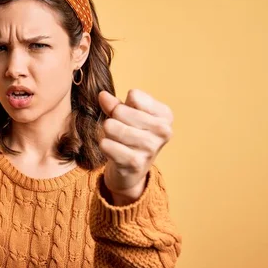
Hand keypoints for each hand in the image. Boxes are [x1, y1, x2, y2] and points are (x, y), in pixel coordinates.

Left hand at [98, 89, 173, 205]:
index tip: (129, 117)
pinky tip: (113, 151)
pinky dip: (104, 146)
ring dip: (107, 133)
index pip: (134, 96)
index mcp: (165, 115)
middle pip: (120, 111)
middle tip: (120, 130)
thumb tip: (102, 95)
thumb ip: (115, 104)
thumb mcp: (127, 116)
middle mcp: (163, 130)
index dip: (124, 105)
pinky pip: (106, 144)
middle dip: (113, 119)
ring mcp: (150, 147)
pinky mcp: (135, 163)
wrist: (132, 171)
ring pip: (111, 127)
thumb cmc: (131, 136)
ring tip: (116, 140)